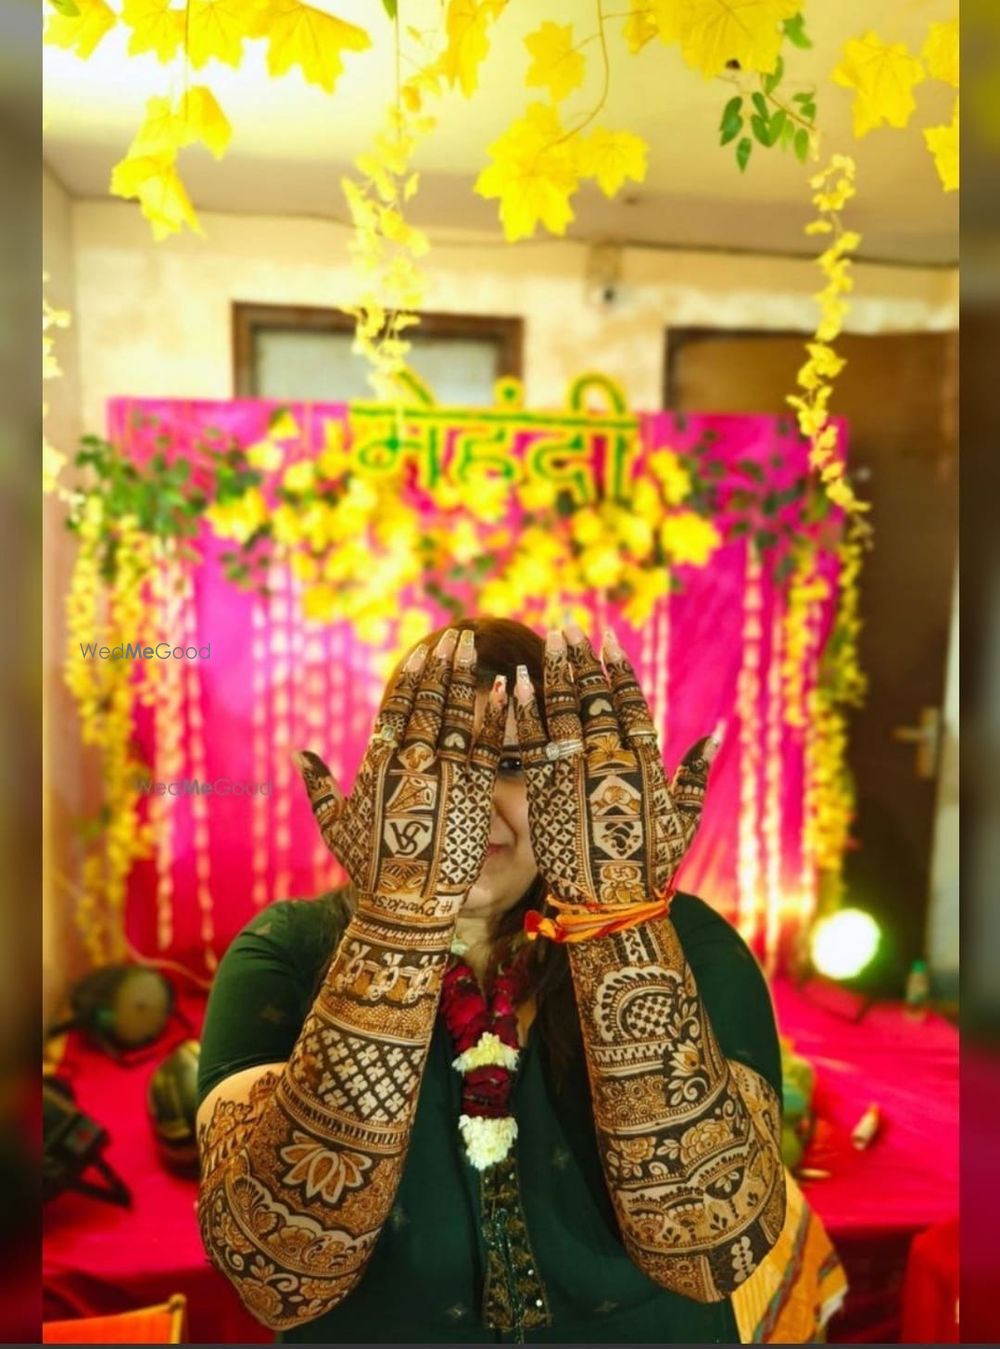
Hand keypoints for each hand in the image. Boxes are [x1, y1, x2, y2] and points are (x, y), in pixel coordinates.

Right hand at [295, 629, 506, 919]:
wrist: (406, 907)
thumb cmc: (369, 869)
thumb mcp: (335, 824)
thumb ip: (317, 784)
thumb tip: (295, 753)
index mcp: (377, 765)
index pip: (395, 708)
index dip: (411, 677)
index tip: (424, 650)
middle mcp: (409, 763)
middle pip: (428, 701)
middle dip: (443, 664)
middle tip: (458, 635)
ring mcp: (444, 775)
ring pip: (458, 714)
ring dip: (466, 676)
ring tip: (475, 648)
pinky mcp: (474, 793)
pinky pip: (489, 744)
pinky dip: (499, 714)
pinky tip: (509, 688)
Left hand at [511, 624, 717, 908]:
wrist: (610, 908)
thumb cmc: (652, 866)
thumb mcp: (684, 820)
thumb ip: (694, 774)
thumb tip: (718, 734)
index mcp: (645, 765)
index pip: (629, 705)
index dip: (617, 669)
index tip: (606, 639)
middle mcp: (610, 764)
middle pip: (593, 700)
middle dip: (579, 659)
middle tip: (567, 625)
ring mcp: (575, 777)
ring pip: (563, 713)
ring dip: (553, 672)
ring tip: (545, 640)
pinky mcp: (544, 794)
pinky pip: (533, 744)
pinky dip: (525, 712)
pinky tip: (515, 682)